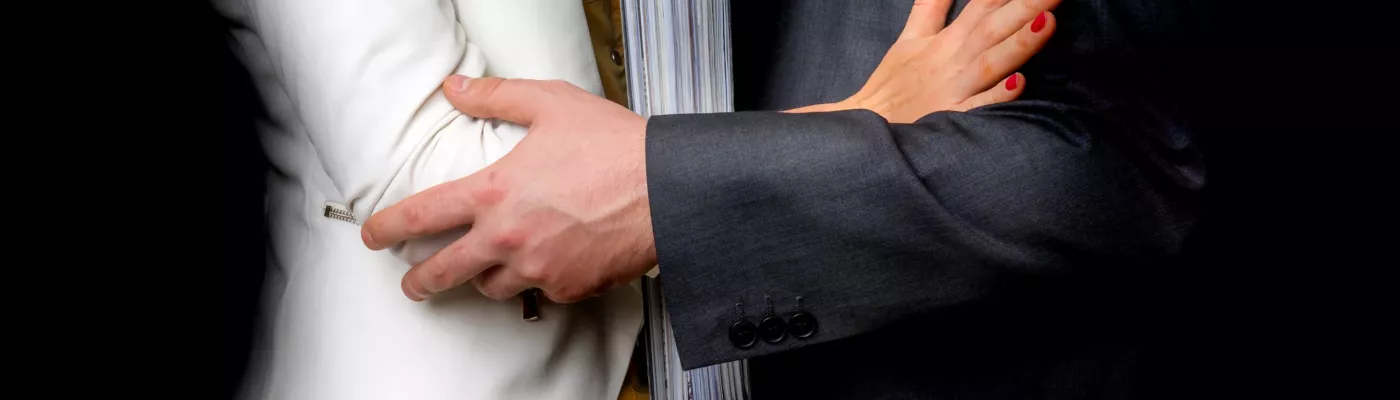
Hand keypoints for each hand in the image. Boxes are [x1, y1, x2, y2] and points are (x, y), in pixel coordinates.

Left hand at [362, 76, 653, 302]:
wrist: (668, 189)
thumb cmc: (615, 145)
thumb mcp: (550, 104)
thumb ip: (495, 97)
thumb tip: (455, 89)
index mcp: (494, 192)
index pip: (422, 216)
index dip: (388, 228)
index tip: (374, 236)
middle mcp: (508, 237)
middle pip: (444, 271)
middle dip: (421, 280)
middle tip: (414, 283)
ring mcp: (538, 268)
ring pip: (492, 286)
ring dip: (486, 276)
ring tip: (491, 265)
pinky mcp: (569, 287)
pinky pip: (540, 292)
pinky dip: (538, 280)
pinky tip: (548, 262)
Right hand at [792, 0, 1059, 121]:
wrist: (863, 129)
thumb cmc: (892, 88)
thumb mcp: (909, 39)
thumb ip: (930, 7)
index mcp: (945, 39)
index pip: (982, 2)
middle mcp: (952, 59)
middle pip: (994, 25)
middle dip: (1026, 4)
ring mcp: (952, 89)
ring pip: (991, 62)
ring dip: (1019, 43)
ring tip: (1048, 22)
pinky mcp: (947, 118)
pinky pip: (975, 108)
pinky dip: (995, 97)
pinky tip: (1019, 83)